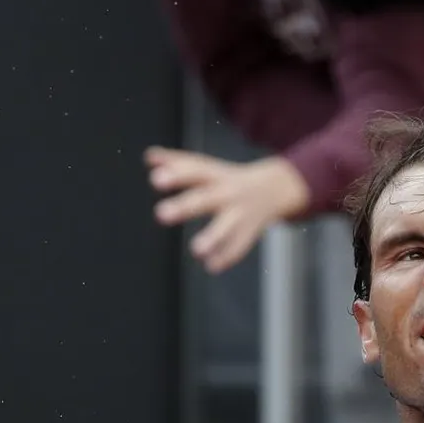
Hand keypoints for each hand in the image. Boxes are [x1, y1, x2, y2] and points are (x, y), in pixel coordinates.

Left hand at [145, 148, 309, 273]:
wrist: (274, 189)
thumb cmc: (228, 179)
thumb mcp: (207, 167)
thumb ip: (177, 162)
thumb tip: (148, 156)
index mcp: (213, 175)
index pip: (193, 172)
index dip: (175, 175)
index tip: (156, 179)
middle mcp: (226, 193)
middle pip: (204, 199)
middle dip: (184, 207)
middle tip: (160, 214)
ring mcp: (239, 213)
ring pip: (226, 226)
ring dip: (212, 237)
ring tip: (196, 250)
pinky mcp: (249, 231)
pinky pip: (240, 246)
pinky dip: (227, 257)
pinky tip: (211, 266)